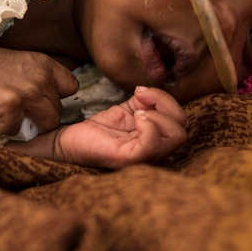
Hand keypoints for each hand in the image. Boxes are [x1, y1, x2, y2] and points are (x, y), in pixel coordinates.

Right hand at [0, 42, 79, 136]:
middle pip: (58, 112)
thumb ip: (41, 79)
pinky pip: (17, 130)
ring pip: (45, 125)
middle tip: (23, 112)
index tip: (43, 100)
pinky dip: (5, 128)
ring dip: (29, 126)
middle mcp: (42, 79)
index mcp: (46, 65)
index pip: (71, 88)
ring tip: (12, 117)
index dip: (58, 98)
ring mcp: (28, 94)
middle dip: (42, 116)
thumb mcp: (25, 64)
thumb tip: (50, 104)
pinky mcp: (11, 108)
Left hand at [11, 87, 187, 168]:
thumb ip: (144, 101)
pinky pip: (151, 145)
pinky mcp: (128, 159)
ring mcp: (143, 156)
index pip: (181, 120)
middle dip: (166, 105)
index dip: (166, 99)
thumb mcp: (126, 109)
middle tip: (139, 99)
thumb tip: (147, 93)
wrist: (68, 139)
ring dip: (158, 114)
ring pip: (175, 136)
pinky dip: (148, 125)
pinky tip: (133, 118)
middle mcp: (154, 149)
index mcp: (155, 136)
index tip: (140, 91)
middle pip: (183, 129)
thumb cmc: (97, 128)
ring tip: (136, 110)